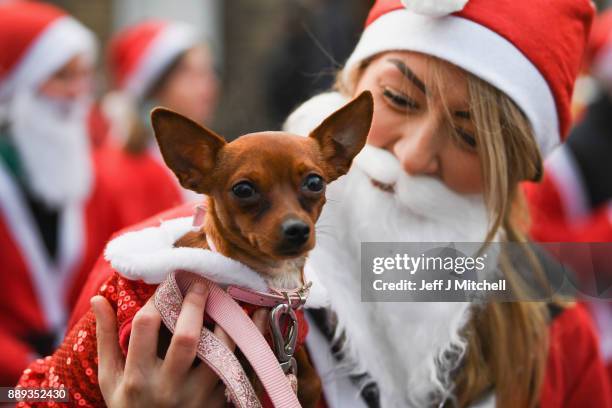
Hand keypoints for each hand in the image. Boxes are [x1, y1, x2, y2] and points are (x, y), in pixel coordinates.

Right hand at [92, 282, 268, 407]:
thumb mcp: (110, 379)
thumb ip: (106, 339)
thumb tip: (98, 299)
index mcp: (137, 377)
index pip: (146, 326)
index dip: (158, 298)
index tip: (168, 286)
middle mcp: (168, 387)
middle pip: (187, 337)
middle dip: (195, 304)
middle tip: (201, 285)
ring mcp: (196, 397)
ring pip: (220, 352)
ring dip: (228, 322)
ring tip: (228, 301)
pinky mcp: (218, 403)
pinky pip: (238, 368)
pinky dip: (249, 342)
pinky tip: (256, 320)